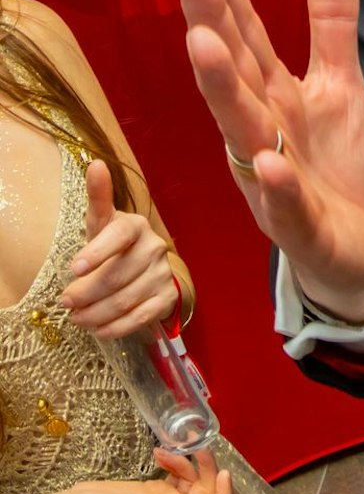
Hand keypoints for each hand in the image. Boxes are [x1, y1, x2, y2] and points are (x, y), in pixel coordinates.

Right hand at [57, 448, 232, 493]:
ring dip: (188, 461)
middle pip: (208, 492)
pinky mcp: (158, 490)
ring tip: (166, 450)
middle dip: (205, 468)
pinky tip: (159, 453)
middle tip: (194, 445)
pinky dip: (174, 460)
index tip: (222, 473)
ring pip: (195, 479)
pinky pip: (179, 473)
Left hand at [58, 161, 175, 339]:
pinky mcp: (168, 297)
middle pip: (116, 276)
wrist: (146, 267)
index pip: (119, 236)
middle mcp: (154, 248)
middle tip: (65, 303)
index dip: (97, 252)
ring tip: (77, 318)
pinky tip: (99, 329)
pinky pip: (141, 317)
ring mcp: (163, 273)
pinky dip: (117, 327)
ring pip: (126, 300)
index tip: (73, 269)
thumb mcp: (103, 222)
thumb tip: (95, 164)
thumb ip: (98, 197)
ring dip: (96, 314)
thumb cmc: (115, 244)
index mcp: (136, 226)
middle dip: (85, 294)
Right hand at [175, 0, 363, 323]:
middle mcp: (258, 131)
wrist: (353, 247)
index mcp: (269, 95)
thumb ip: (332, 25)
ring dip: (222, 89)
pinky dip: (277, 183)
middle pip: (230, 70)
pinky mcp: (298, 223)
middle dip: (208, 18)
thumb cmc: (333, 164)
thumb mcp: (340, 85)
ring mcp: (271, 178)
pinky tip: (271, 161)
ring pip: (242, 131)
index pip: (241, 35)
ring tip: (203, 43)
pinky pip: (285, 203)